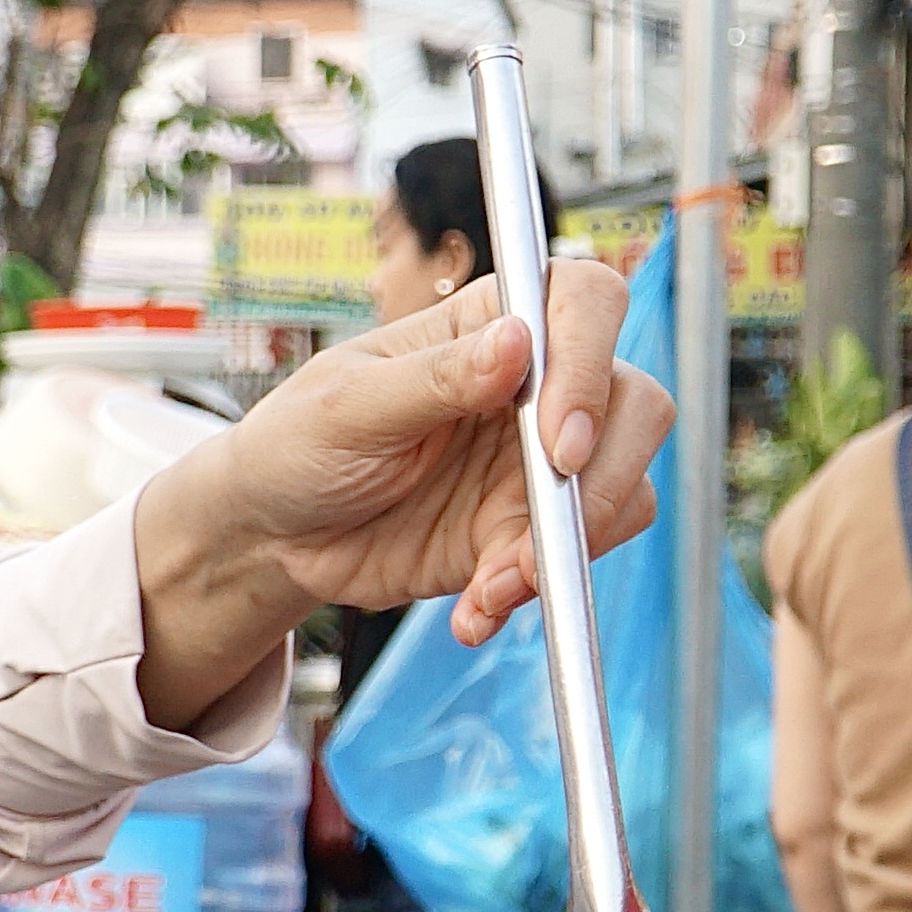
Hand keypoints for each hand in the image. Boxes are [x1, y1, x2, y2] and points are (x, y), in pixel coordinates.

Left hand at [126, 259, 673, 725]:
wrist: (276, 538)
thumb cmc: (298, 444)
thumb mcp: (349, 407)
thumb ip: (436, 378)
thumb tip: (518, 343)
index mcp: (486, 326)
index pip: (585, 304)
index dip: (592, 362)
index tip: (557, 438)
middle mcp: (531, 387)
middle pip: (634, 402)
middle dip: (601, 476)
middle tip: (542, 531)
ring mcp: (537, 462)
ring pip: (622, 486)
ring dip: (564, 549)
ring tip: (488, 584)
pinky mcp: (528, 530)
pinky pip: (574, 558)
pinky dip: (534, 591)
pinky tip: (476, 607)